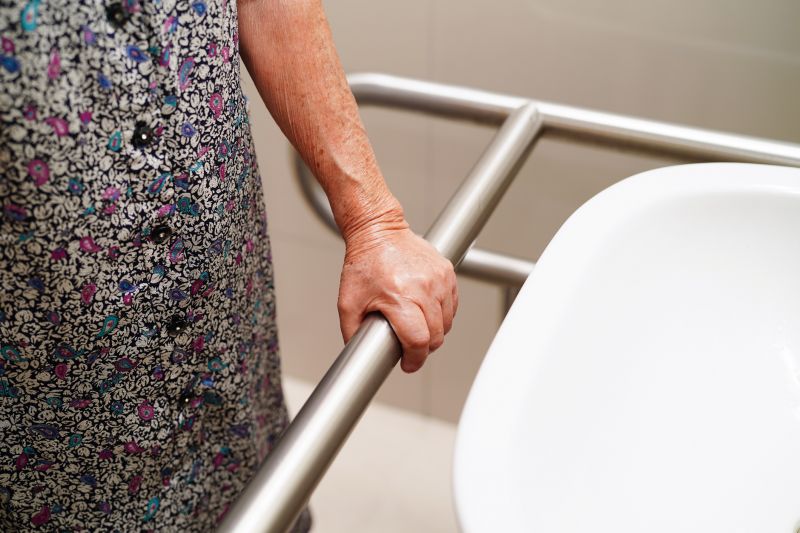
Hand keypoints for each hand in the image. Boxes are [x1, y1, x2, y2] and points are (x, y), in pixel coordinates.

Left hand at [337, 225, 458, 372]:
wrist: (378, 231)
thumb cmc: (364, 263)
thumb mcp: (347, 303)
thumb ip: (352, 332)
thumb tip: (359, 354)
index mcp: (399, 297)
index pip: (419, 340)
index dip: (414, 359)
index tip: (408, 364)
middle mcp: (423, 288)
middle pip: (436, 335)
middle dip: (424, 348)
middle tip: (411, 348)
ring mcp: (438, 279)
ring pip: (447, 322)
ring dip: (435, 331)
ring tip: (418, 328)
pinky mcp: (447, 272)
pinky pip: (453, 304)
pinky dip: (443, 314)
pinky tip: (427, 312)